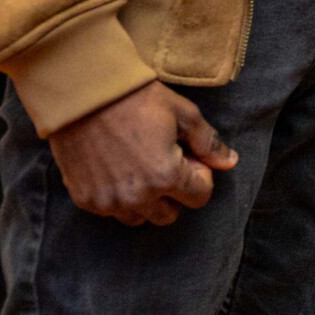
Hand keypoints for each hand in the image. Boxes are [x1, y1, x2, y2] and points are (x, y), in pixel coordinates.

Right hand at [47, 79, 237, 224]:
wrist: (84, 96)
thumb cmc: (138, 100)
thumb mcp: (184, 114)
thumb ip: (208, 143)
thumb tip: (230, 162)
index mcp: (166, 177)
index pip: (199, 197)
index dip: (200, 176)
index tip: (188, 157)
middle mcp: (137, 197)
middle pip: (169, 215)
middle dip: (174, 193)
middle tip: (165, 163)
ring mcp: (108, 202)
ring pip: (139, 217)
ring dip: (146, 200)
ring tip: (141, 167)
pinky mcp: (86, 200)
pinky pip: (111, 211)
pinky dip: (119, 198)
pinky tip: (119, 170)